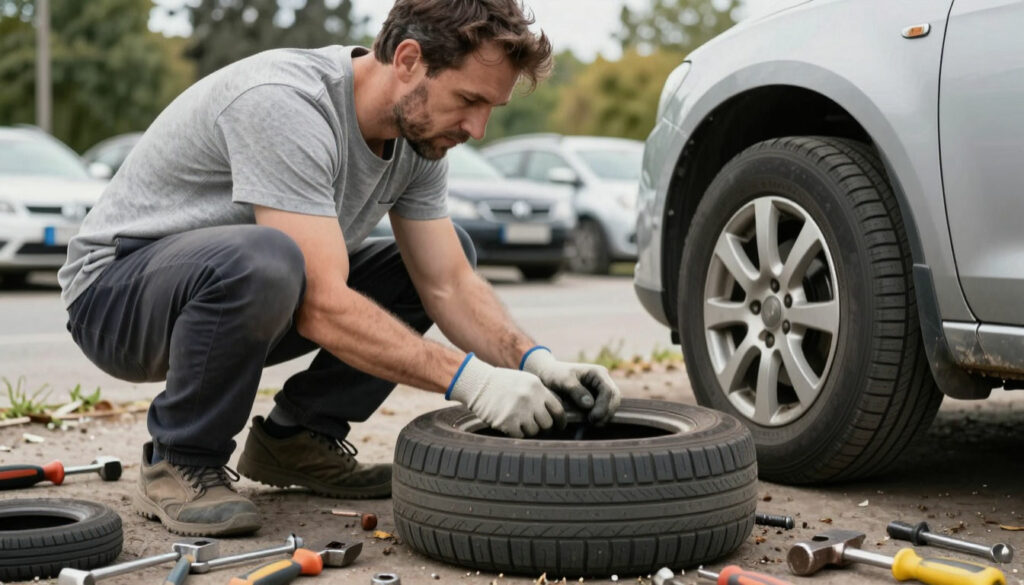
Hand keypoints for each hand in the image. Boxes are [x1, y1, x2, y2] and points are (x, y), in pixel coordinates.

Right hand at [447, 354, 564, 437]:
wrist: (478, 383)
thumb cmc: (502, 383)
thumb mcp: (525, 381)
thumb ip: (541, 394)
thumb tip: (555, 413)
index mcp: (537, 387)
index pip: (558, 409)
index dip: (560, 421)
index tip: (559, 426)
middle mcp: (531, 399)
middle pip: (547, 423)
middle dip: (543, 427)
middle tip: (535, 425)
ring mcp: (519, 411)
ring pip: (534, 431)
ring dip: (528, 430)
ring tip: (518, 422)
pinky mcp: (507, 422)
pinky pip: (520, 435)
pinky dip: (516, 433)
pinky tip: (510, 425)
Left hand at [521, 347, 621, 424]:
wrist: (549, 374)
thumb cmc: (555, 374)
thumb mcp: (563, 380)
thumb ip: (576, 391)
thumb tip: (589, 405)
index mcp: (598, 372)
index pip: (609, 390)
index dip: (604, 406)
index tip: (593, 418)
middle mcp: (603, 380)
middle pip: (614, 398)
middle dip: (606, 412)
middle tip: (594, 423)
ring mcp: (601, 389)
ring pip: (612, 405)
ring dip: (605, 416)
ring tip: (593, 424)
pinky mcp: (598, 398)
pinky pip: (605, 408)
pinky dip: (601, 416)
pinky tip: (591, 422)